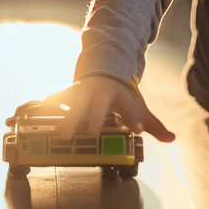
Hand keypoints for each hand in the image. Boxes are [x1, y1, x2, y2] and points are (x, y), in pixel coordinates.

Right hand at [46, 76, 174, 142]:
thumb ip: (154, 125)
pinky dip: (47, 106)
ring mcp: (84, 94)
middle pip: (98, 108)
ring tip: (62, 134)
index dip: (134, 118)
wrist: (104, 70)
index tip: (137, 128)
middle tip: (90, 131)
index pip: (130, 109)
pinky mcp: (70, 94)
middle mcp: (101, 95)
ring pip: (75, 106)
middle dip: (94, 118)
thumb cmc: (122, 94)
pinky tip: (36, 114)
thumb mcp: (138, 106)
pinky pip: (56, 99)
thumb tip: (172, 139)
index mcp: (121, 97)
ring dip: (68, 119)